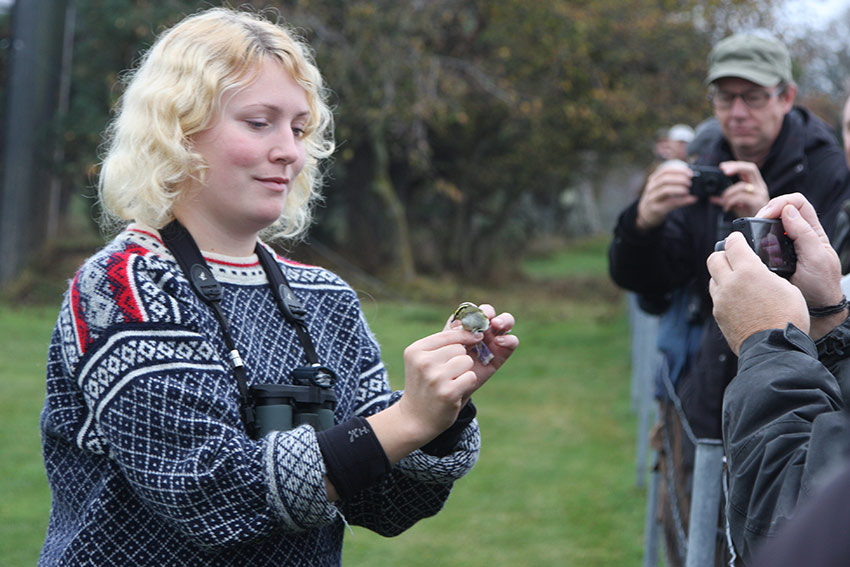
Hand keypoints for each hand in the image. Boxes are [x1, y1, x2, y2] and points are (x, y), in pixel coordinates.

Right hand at [368, 308, 517, 463]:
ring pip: (466, 361)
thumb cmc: (425, 385)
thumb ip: (444, 342)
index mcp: (415, 350)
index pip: (448, 334)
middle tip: (447, 373)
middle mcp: (423, 362)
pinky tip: (454, 391)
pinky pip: (470, 376)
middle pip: (459, 348)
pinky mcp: (448, 392)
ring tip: (450, 381)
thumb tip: (467, 326)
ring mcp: (435, 377)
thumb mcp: (425, 360)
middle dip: (460, 359)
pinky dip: (467, 383)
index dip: (464, 336)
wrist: (416, 418)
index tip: (475, 337)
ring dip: (464, 371)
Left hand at [444, 304, 517, 400]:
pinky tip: (499, 342)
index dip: (472, 310)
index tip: (469, 318)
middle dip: (489, 312)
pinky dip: (509, 339)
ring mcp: (492, 339)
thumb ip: (452, 334)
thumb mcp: (444, 348)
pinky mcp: (502, 353)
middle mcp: (480, 329)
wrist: (448, 388)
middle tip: (486, 318)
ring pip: (505, 321)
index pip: (471, 309)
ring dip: (504, 320)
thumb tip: (461, 323)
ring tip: (496, 325)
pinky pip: (512, 341)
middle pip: (489, 312)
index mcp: (464, 324)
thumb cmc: (442, 365)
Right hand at [636, 160, 697, 229]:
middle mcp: (651, 187)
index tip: (690, 173)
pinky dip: (682, 201)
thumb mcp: (660, 186)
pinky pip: (670, 203)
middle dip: (680, 179)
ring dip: (679, 189)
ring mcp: (652, 198)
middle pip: (665, 179)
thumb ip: (671, 180)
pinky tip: (691, 199)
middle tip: (690, 182)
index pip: (665, 170)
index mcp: (654, 179)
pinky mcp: (656, 209)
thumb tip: (690, 176)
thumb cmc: (657, 198)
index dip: (678, 170)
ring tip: (687, 190)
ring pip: (666, 190)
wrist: (646, 213)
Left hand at [707, 231, 808, 354]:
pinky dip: (723, 294)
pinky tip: (737, 299)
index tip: (739, 238)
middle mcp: (729, 283)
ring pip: (713, 278)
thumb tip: (759, 271)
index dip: (736, 238)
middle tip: (735, 258)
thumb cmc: (787, 317)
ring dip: (722, 275)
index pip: (733, 243)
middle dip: (724, 255)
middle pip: (714, 258)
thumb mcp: (786, 287)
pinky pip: (716, 297)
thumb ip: (767, 274)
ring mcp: (720, 300)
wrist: (774, 349)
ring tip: (737, 281)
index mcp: (748, 271)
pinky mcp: (717, 314)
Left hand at [710, 160, 768, 216]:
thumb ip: (725, 199)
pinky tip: (727, 208)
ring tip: (723, 202)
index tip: (722, 166)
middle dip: (736, 167)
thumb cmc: (749, 215)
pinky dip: (730, 201)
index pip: (748, 168)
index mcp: (755, 184)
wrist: (758, 228)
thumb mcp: (736, 204)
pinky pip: (741, 197)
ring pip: (742, 185)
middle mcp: (760, 187)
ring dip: (728, 193)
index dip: (736, 164)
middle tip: (723, 171)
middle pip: (751, 168)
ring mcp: (760, 194)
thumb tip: (712, 197)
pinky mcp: (757, 203)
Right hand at [757, 193, 845, 338]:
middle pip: (779, 210)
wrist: (814, 311)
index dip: (781, 203)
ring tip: (749, 236)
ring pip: (766, 227)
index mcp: (812, 231)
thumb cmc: (821, 287)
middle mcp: (796, 235)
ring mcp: (782, 247)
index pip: (797, 203)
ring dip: (756, 228)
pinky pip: (758, 244)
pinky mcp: (770, 259)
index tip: (768, 214)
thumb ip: (804, 234)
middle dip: (765, 212)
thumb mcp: (816, 258)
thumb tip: (787, 210)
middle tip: (754, 224)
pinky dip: (751, 243)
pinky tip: (747, 250)